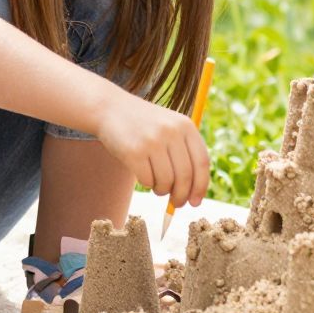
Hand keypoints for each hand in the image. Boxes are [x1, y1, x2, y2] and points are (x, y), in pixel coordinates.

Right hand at [96, 91, 209, 207]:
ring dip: (162, 190)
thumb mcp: (170, 128)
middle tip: (177, 203)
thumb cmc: (144, 125)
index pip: (202, 162)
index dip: (201, 186)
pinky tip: (143, 175)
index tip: (196, 202)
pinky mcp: (133, 151)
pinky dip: (147, 184)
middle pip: (185, 176)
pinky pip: (147, 180)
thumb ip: (185, 153)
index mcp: (185, 125)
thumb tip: (194, 193)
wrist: (111, 109)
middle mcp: (171, 131)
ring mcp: (152, 141)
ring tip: (156, 185)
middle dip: (181, 196)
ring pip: (166, 182)